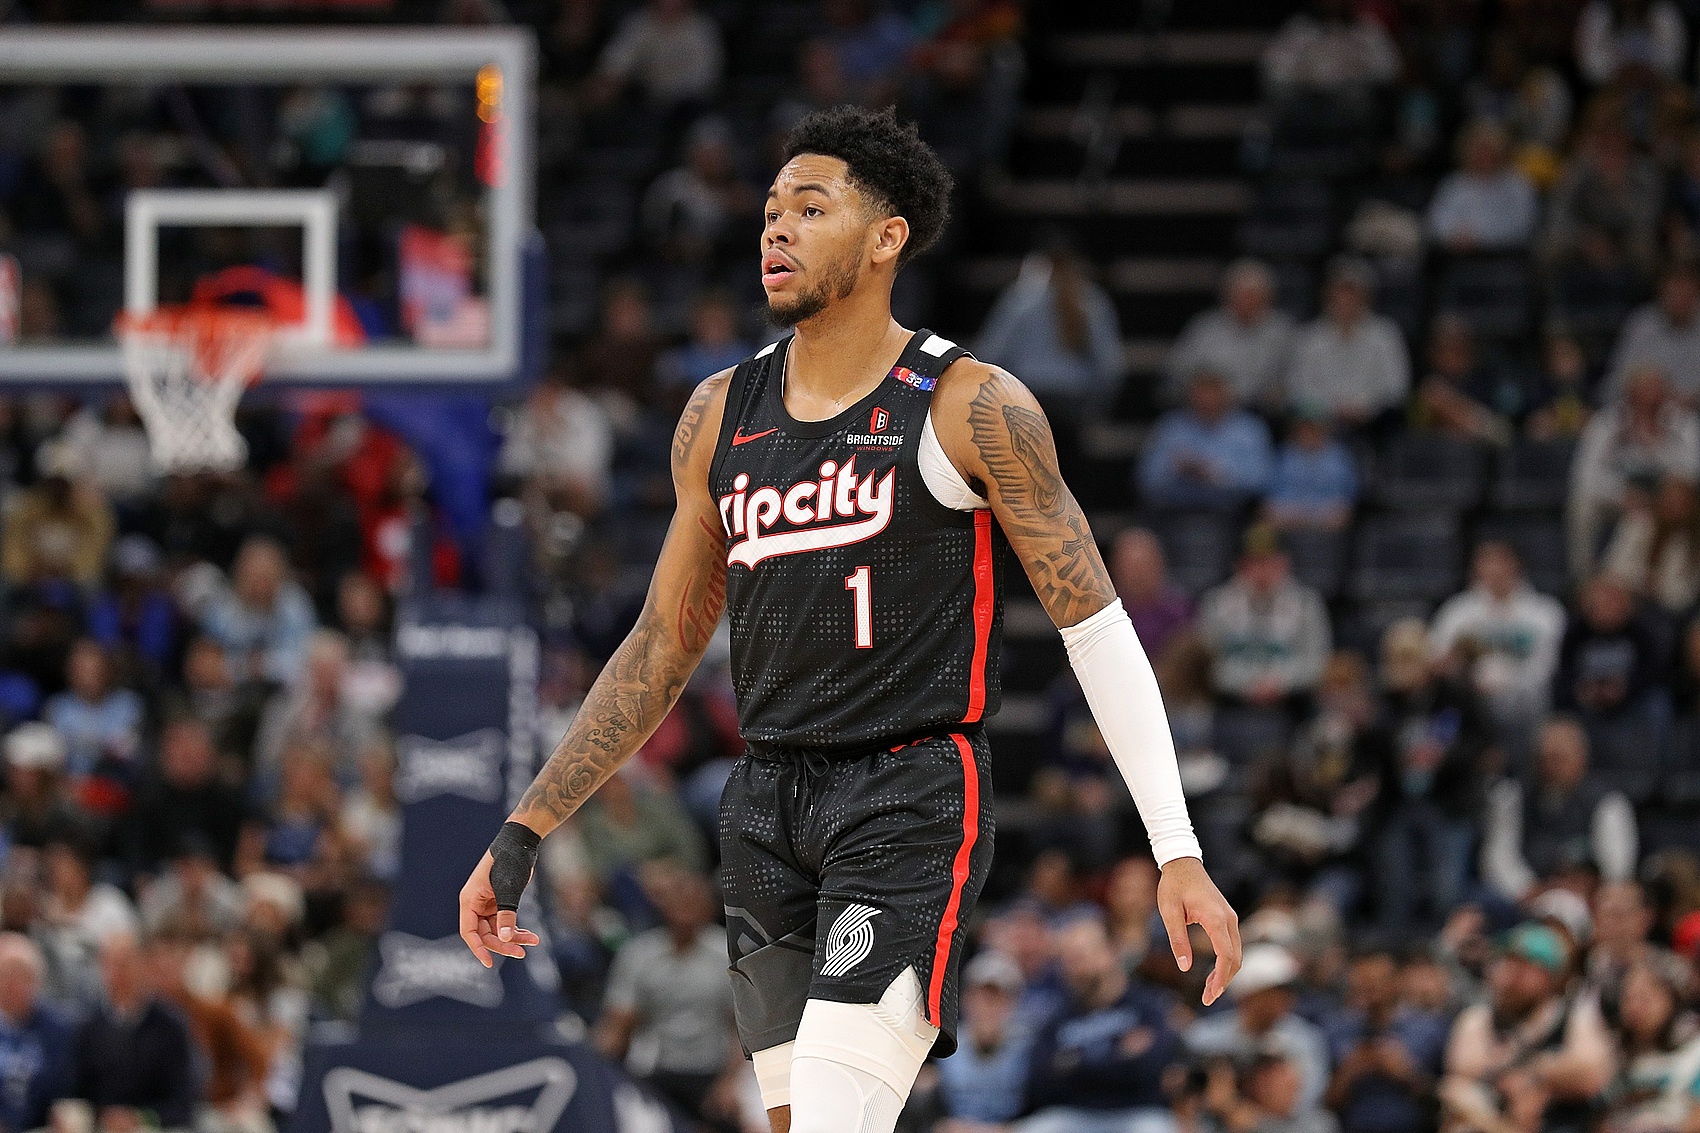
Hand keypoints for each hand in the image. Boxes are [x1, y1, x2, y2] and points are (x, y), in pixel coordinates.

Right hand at [459, 850, 541, 967]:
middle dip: (503, 944)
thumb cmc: (511, 861)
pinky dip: (517, 929)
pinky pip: (505, 922)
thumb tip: (506, 939)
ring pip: (497, 930)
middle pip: (485, 934)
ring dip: (514, 937)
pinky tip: (531, 936)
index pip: (469, 932)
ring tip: (533, 941)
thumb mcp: (509, 889)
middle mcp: (475, 904)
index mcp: (469, 900)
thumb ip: (507, 914)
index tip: (489, 964)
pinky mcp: (500, 902)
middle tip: (521, 952)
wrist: (521, 841)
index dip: (478, 949)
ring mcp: (488, 904)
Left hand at [1157, 856, 1240, 1005]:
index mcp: (1215, 918)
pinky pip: (1232, 945)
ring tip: (1209, 990)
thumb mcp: (1168, 912)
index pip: (1226, 955)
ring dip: (1226, 974)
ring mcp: (1231, 918)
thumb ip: (1177, 939)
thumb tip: (1185, 968)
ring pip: (1236, 954)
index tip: (1212, 995)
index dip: (1221, 978)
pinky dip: (1226, 962)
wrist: (1183, 863)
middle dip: (1224, 981)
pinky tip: (1213, 974)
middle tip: (1207, 999)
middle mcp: (1229, 919)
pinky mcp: (1227, 918)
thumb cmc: (1173, 886)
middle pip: (1236, 958)